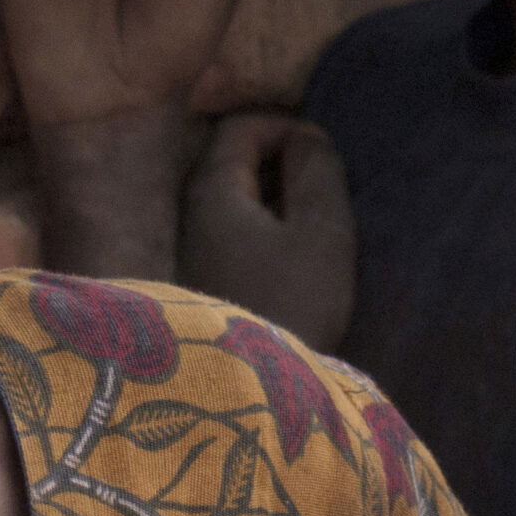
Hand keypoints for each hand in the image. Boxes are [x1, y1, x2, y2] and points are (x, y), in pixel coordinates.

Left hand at [180, 114, 357, 351]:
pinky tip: (291, 254)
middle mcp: (191, 212)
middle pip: (232, 159)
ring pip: (233, 196)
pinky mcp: (203, 278)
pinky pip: (232, 228)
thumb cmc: (293, 303)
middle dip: (281, 160)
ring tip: (314, 222)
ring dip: (274, 196)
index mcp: (214, 190)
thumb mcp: (321, 231)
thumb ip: (317, 171)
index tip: (325, 155)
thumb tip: (308, 135)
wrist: (251, 388)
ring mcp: (192, 247)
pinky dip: (262, 225)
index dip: (287, 127)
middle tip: (324, 188)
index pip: (241, 126)